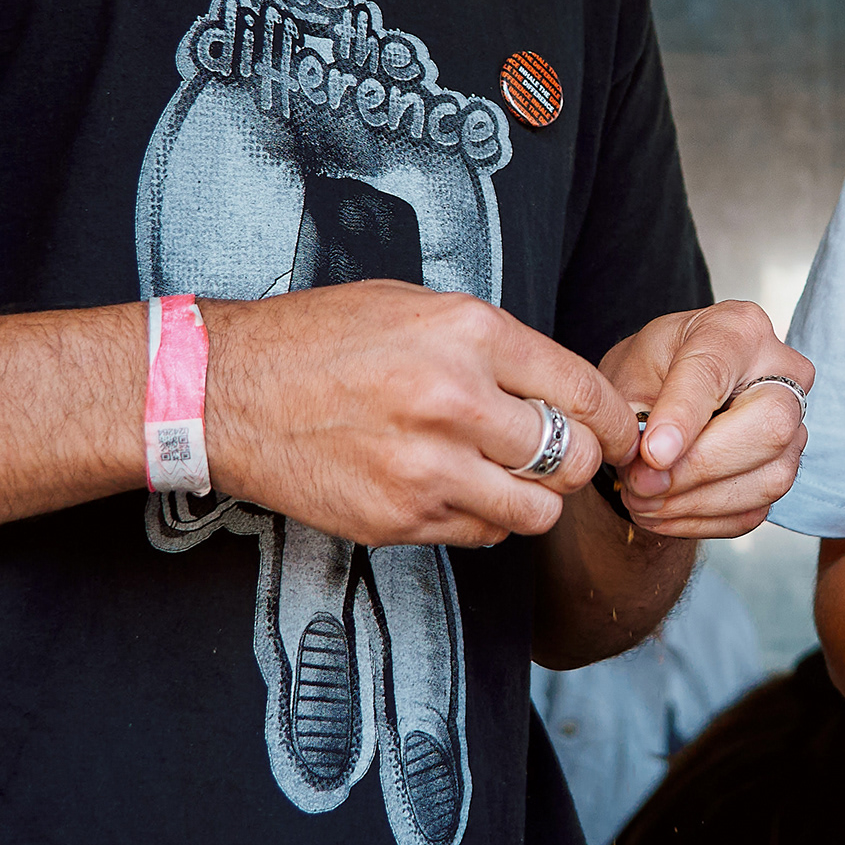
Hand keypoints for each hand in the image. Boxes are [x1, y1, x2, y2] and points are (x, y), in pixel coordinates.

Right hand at [197, 282, 638, 547]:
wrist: (226, 392)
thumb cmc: (316, 341)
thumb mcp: (414, 308)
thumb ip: (491, 345)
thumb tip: (558, 386)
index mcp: (468, 335)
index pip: (583, 389)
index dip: (614, 420)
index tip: (618, 433)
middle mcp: (456, 401)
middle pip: (571, 456)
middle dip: (577, 461)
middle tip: (559, 457)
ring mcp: (428, 468)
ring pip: (536, 510)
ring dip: (533, 498)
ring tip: (504, 477)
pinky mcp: (400, 519)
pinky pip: (481, 535)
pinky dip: (482, 519)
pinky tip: (452, 489)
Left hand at [596, 300, 809, 538]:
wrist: (663, 394)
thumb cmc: (650, 372)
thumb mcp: (626, 373)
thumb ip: (635, 413)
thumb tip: (653, 467)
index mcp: (737, 330)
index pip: (715, 373)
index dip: (684, 417)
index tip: (652, 453)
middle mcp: (781, 373)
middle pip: (769, 427)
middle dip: (699, 467)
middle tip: (641, 482)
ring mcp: (793, 425)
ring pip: (770, 477)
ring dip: (696, 502)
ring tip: (642, 499)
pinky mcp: (782, 469)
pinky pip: (755, 510)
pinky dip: (701, 520)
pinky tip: (663, 512)